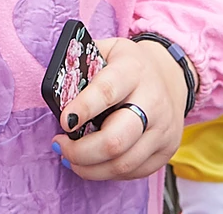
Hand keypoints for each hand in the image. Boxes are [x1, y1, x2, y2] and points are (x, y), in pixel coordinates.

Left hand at [56, 37, 187, 180]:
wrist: (169, 75)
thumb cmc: (127, 66)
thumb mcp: (106, 51)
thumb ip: (81, 66)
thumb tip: (53, 92)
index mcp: (133, 70)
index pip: (107, 92)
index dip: (83, 109)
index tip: (63, 122)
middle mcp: (153, 101)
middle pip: (115, 140)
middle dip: (80, 151)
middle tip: (60, 145)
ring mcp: (163, 129)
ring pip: (123, 163)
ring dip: (88, 168)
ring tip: (70, 157)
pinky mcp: (166, 150)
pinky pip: (132, 172)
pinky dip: (106, 172)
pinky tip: (93, 163)